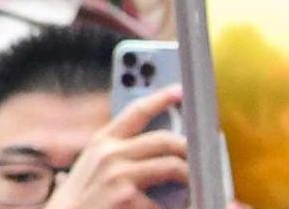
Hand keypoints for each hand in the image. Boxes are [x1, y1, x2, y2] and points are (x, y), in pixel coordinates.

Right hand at [56, 92, 191, 208]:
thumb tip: (160, 153)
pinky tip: (174, 208)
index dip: (160, 98)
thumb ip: (121, 155)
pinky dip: (177, 208)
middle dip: (190, 149)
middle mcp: (109, 152)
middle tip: (204, 159)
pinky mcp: (126, 196)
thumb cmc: (84, 200)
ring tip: (198, 188)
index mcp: (102, 142)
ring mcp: (117, 174)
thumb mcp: (95, 169)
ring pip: (173, 166)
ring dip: (190, 179)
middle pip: (165, 139)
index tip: (179, 91)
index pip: (136, 111)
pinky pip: (167, 202)